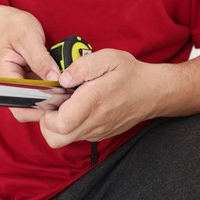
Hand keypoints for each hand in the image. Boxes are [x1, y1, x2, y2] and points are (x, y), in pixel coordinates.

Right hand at [0, 6, 60, 120]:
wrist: (8, 23)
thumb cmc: (13, 27)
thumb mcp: (27, 37)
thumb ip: (41, 58)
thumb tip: (55, 78)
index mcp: (5, 77)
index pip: (20, 103)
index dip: (41, 105)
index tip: (59, 96)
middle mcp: (12, 86)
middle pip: (30, 108)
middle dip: (50, 104)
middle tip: (68, 93)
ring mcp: (22, 85)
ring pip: (39, 103)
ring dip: (54, 98)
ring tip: (69, 87)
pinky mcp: (32, 82)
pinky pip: (44, 92)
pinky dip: (55, 89)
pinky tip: (65, 82)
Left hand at [39, 49, 164, 147]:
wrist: (153, 92)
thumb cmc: (130, 74)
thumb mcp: (107, 58)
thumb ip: (81, 66)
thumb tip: (62, 79)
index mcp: (93, 102)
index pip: (60, 123)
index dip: (47, 114)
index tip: (50, 99)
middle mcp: (94, 122)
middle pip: (56, 139)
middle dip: (46, 123)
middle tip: (52, 104)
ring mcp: (97, 131)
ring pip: (64, 140)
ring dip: (56, 126)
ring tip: (64, 105)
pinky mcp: (99, 134)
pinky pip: (76, 136)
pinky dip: (70, 126)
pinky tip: (77, 109)